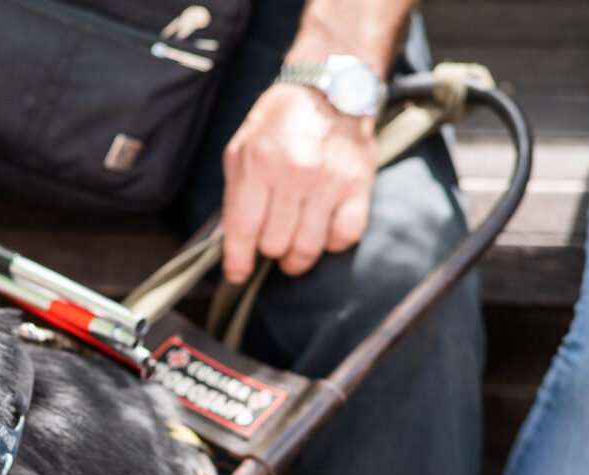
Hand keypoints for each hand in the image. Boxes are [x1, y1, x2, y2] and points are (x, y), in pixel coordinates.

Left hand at [220, 83, 376, 282]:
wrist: (328, 88)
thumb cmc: (278, 122)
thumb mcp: (241, 149)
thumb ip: (235, 194)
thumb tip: (231, 241)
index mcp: (258, 165)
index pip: (243, 230)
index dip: (238, 260)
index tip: (237, 274)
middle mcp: (294, 175)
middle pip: (275, 245)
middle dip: (267, 251)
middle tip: (268, 242)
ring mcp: (329, 183)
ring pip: (308, 248)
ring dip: (296, 257)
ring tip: (291, 250)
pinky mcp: (358, 187)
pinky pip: (344, 237)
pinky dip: (330, 243)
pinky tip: (321, 231)